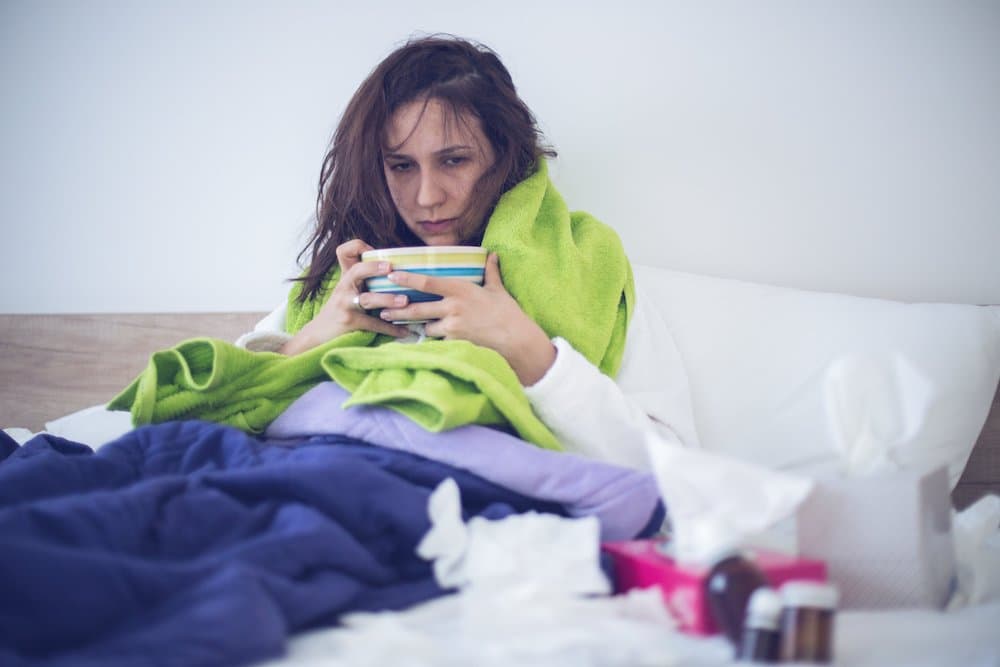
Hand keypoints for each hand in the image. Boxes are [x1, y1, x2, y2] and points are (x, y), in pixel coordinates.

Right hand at [281, 239, 410, 354]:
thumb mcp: (347, 290)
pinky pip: (373, 324)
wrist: (318, 335)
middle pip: (357, 270)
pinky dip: (391, 328)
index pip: (344, 251)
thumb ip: (363, 278)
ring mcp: (346, 304)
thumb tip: (395, 272)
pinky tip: (405, 331)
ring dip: (388, 299)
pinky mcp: (350, 321)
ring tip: (405, 301)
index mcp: (347, 276)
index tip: (377, 251)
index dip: (358, 246)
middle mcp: (345, 287)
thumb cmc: (339, 310)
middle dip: (374, 268)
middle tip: (391, 268)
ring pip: (368, 299)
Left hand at [377, 253, 556, 384]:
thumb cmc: (508, 313)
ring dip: (418, 327)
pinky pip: (438, 341)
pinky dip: (433, 340)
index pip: (427, 282)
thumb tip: (492, 255)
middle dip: (397, 310)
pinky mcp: (455, 342)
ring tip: (402, 326)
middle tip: (382, 310)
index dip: (407, 279)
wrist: (517, 340)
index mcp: (460, 289)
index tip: (391, 276)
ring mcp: (452, 326)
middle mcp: (452, 307)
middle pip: (417, 308)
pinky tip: (425, 342)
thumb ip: (491, 272)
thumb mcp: (498, 290)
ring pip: (425, 327)